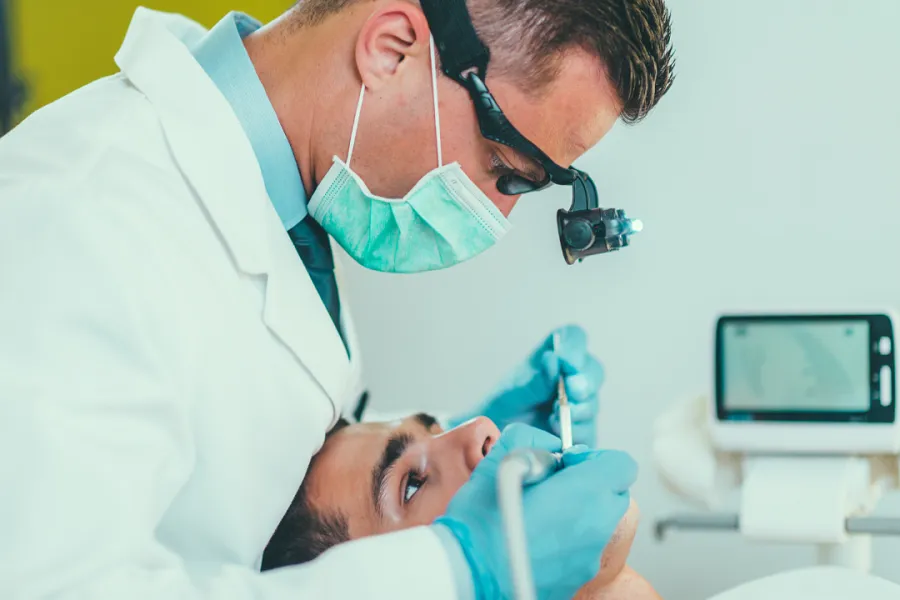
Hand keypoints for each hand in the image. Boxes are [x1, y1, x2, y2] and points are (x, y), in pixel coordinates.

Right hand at [435, 424, 636, 599]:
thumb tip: (549, 448)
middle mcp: (594, 527)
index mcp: (584, 492)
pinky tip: (533, 538)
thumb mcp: (501, 459)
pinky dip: (565, 541)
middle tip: (553, 485)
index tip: (566, 463)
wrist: (466, 573)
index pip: (621, 465)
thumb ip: (533, 440)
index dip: (595, 458)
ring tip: (538, 513)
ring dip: (578, 513)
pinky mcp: (575, 580)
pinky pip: (581, 551)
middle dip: (590, 484)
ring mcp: (587, 559)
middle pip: (614, 495)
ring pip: (598, 525)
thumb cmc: (481, 520)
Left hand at [451, 325, 602, 445]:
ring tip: (553, 418)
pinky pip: (589, 430)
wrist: (495, 440)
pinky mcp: (581, 430)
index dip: (575, 346)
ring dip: (578, 409)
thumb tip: (554, 360)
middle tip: (572, 392)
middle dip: (585, 381)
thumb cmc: (503, 407)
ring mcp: (579, 404)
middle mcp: (570, 377)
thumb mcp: (513, 392)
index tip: (567, 362)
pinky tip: (557, 433)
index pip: (573, 337)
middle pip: (593, 370)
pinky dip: (576, 431)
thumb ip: (535, 379)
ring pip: (592, 401)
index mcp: (553, 356)